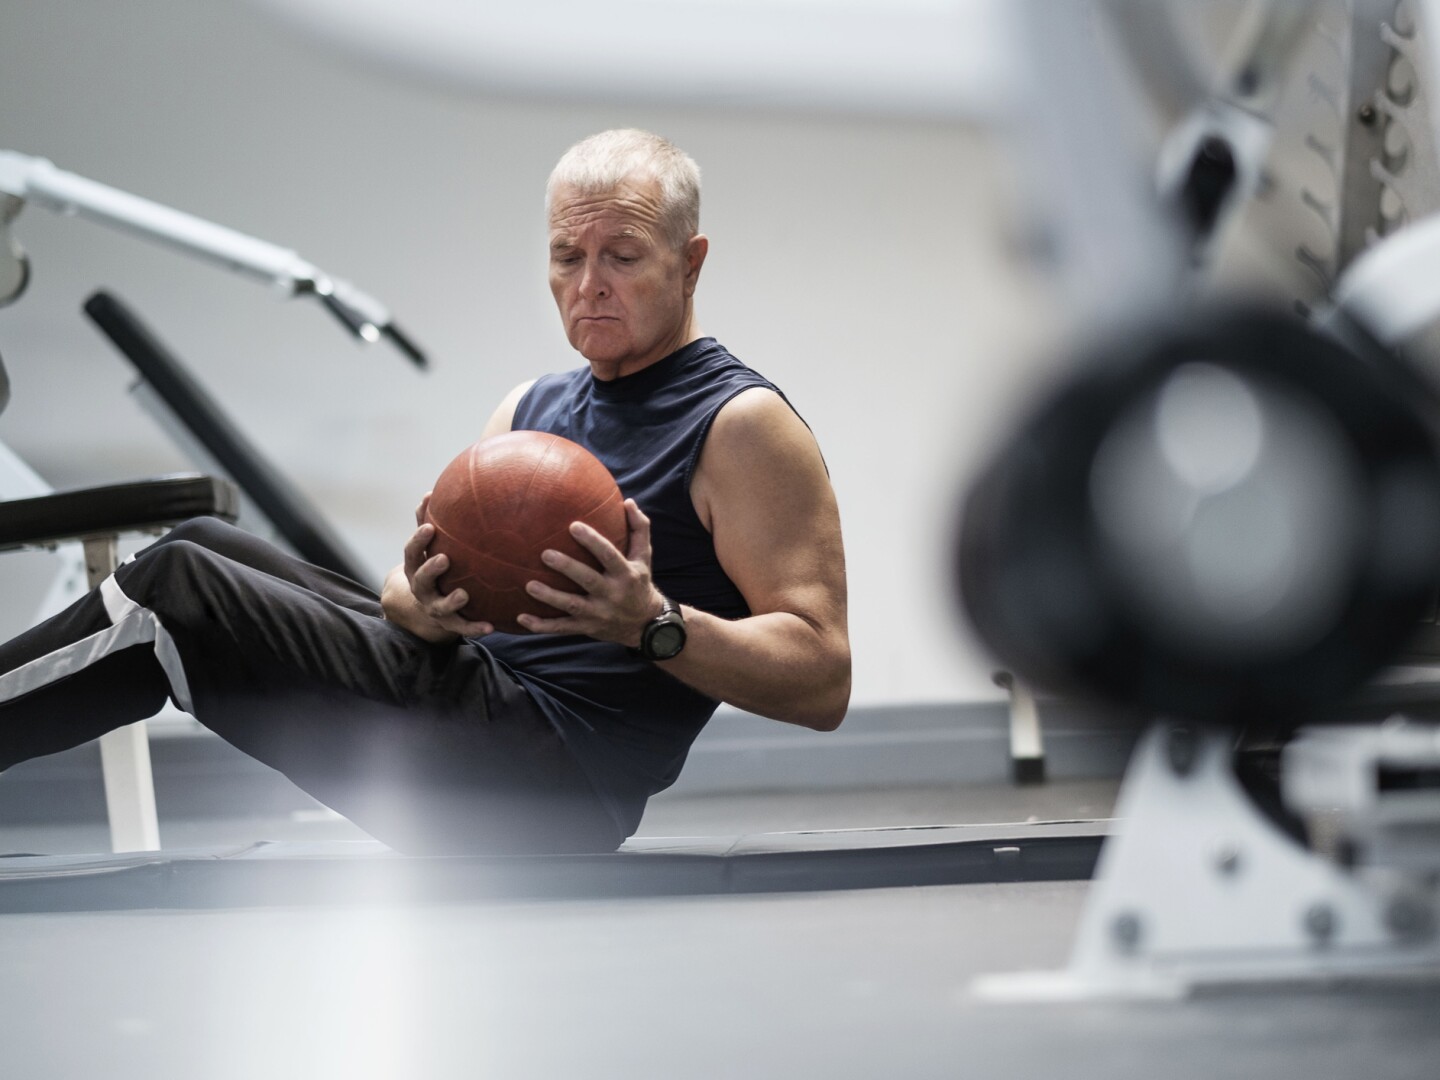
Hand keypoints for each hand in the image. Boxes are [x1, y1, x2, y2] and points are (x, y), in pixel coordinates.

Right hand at [387, 492, 494, 640]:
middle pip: (420, 580)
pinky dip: (475, 628)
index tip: (430, 527)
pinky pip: (462, 628)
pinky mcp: (450, 624)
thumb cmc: (433, 567)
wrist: (429, 607)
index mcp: (415, 568)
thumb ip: (427, 523)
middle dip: (430, 569)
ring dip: (451, 601)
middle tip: (444, 559)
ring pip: (439, 607)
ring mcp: (434, 608)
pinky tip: (491, 627)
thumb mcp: (428, 549)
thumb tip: (429, 493)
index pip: (411, 552)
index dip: (418, 541)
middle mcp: (422, 589)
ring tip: (463, 595)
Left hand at [518, 499, 665, 645]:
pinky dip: (542, 626)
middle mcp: (612, 594)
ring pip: (572, 606)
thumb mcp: (644, 557)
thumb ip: (639, 529)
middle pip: (588, 580)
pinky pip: (562, 628)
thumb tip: (629, 502)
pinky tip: (521, 618)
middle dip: (567, 568)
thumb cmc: (639, 582)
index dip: (593, 541)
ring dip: (550, 597)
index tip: (574, 525)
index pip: (609, 555)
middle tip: (545, 554)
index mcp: (626, 574)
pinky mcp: (586, 627)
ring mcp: (598, 614)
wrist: (644, 624)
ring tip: (528, 585)